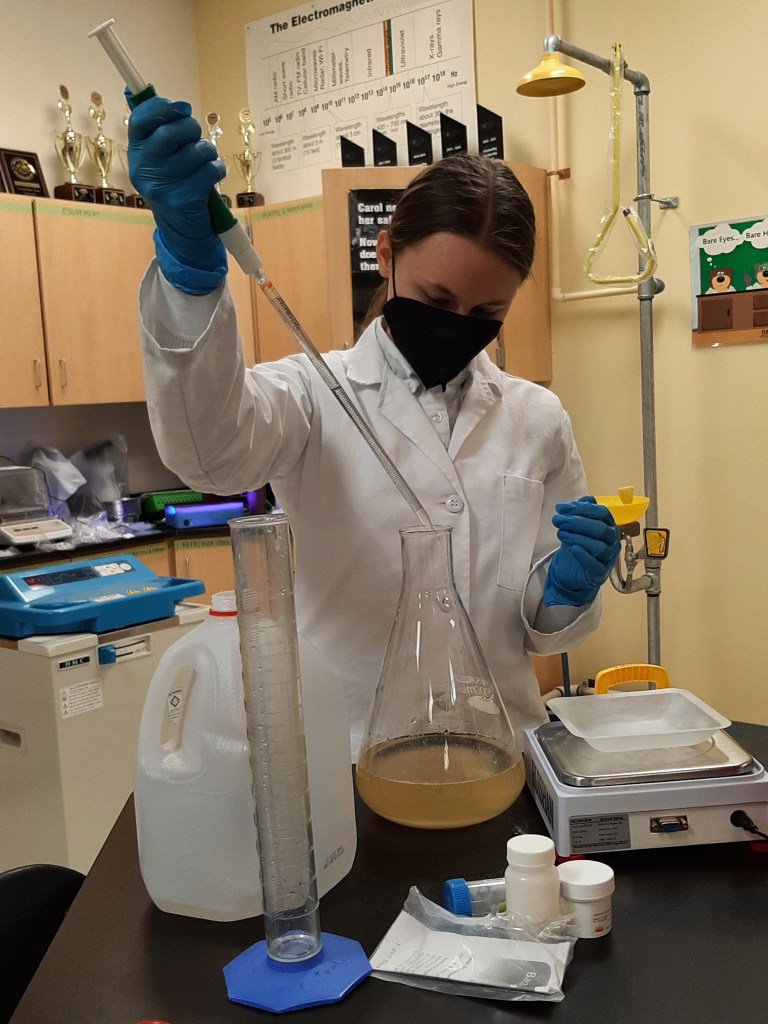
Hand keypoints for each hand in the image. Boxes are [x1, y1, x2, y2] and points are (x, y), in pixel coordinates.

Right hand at [127, 93, 226, 293]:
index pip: (142, 118)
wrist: (182, 234)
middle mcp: (145, 170)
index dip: (164, 108)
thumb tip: (162, 98)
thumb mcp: (161, 159)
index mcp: (136, 154)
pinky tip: (211, 178)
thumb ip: (160, 130)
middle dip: (192, 130)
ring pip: (197, 150)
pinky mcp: (184, 199)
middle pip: (173, 131)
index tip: (180, 110)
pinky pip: (210, 170)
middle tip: (196, 140)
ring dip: (208, 153)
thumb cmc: (175, 187)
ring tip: (204, 164)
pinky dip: (216, 170)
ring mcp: (164, 186)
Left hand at [543, 495, 620, 606]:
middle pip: (600, 529)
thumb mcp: (577, 527)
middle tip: (558, 519)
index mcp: (609, 526)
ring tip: (560, 533)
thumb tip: (586, 498)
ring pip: (599, 547)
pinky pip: (596, 565)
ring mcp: (608, 558)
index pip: (601, 513)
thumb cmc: (577, 546)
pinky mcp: (600, 574)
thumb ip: (582, 512)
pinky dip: (584, 556)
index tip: (562, 508)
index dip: (581, 509)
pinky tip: (572, 548)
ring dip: (578, 538)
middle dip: (577, 522)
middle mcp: (612, 541)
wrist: (572, 572)